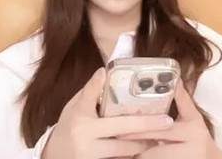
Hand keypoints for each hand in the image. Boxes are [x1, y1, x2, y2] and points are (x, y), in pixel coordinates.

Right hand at [42, 67, 174, 158]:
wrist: (55, 157)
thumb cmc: (69, 127)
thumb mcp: (74, 107)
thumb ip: (89, 94)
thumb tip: (105, 73)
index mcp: (78, 114)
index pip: (87, 96)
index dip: (95, 84)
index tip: (104, 71)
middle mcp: (84, 134)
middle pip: (120, 127)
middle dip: (146, 124)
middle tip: (167, 121)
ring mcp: (89, 153)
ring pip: (124, 147)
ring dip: (144, 142)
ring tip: (162, 135)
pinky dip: (133, 154)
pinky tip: (146, 149)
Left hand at [116, 78, 221, 158]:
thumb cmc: (200, 138)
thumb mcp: (193, 117)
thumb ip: (182, 99)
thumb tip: (174, 78)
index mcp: (191, 132)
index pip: (161, 130)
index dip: (140, 131)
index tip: (121, 128)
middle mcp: (188, 151)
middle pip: (154, 151)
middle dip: (133, 147)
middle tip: (115, 140)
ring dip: (134, 156)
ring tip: (117, 150)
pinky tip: (129, 156)